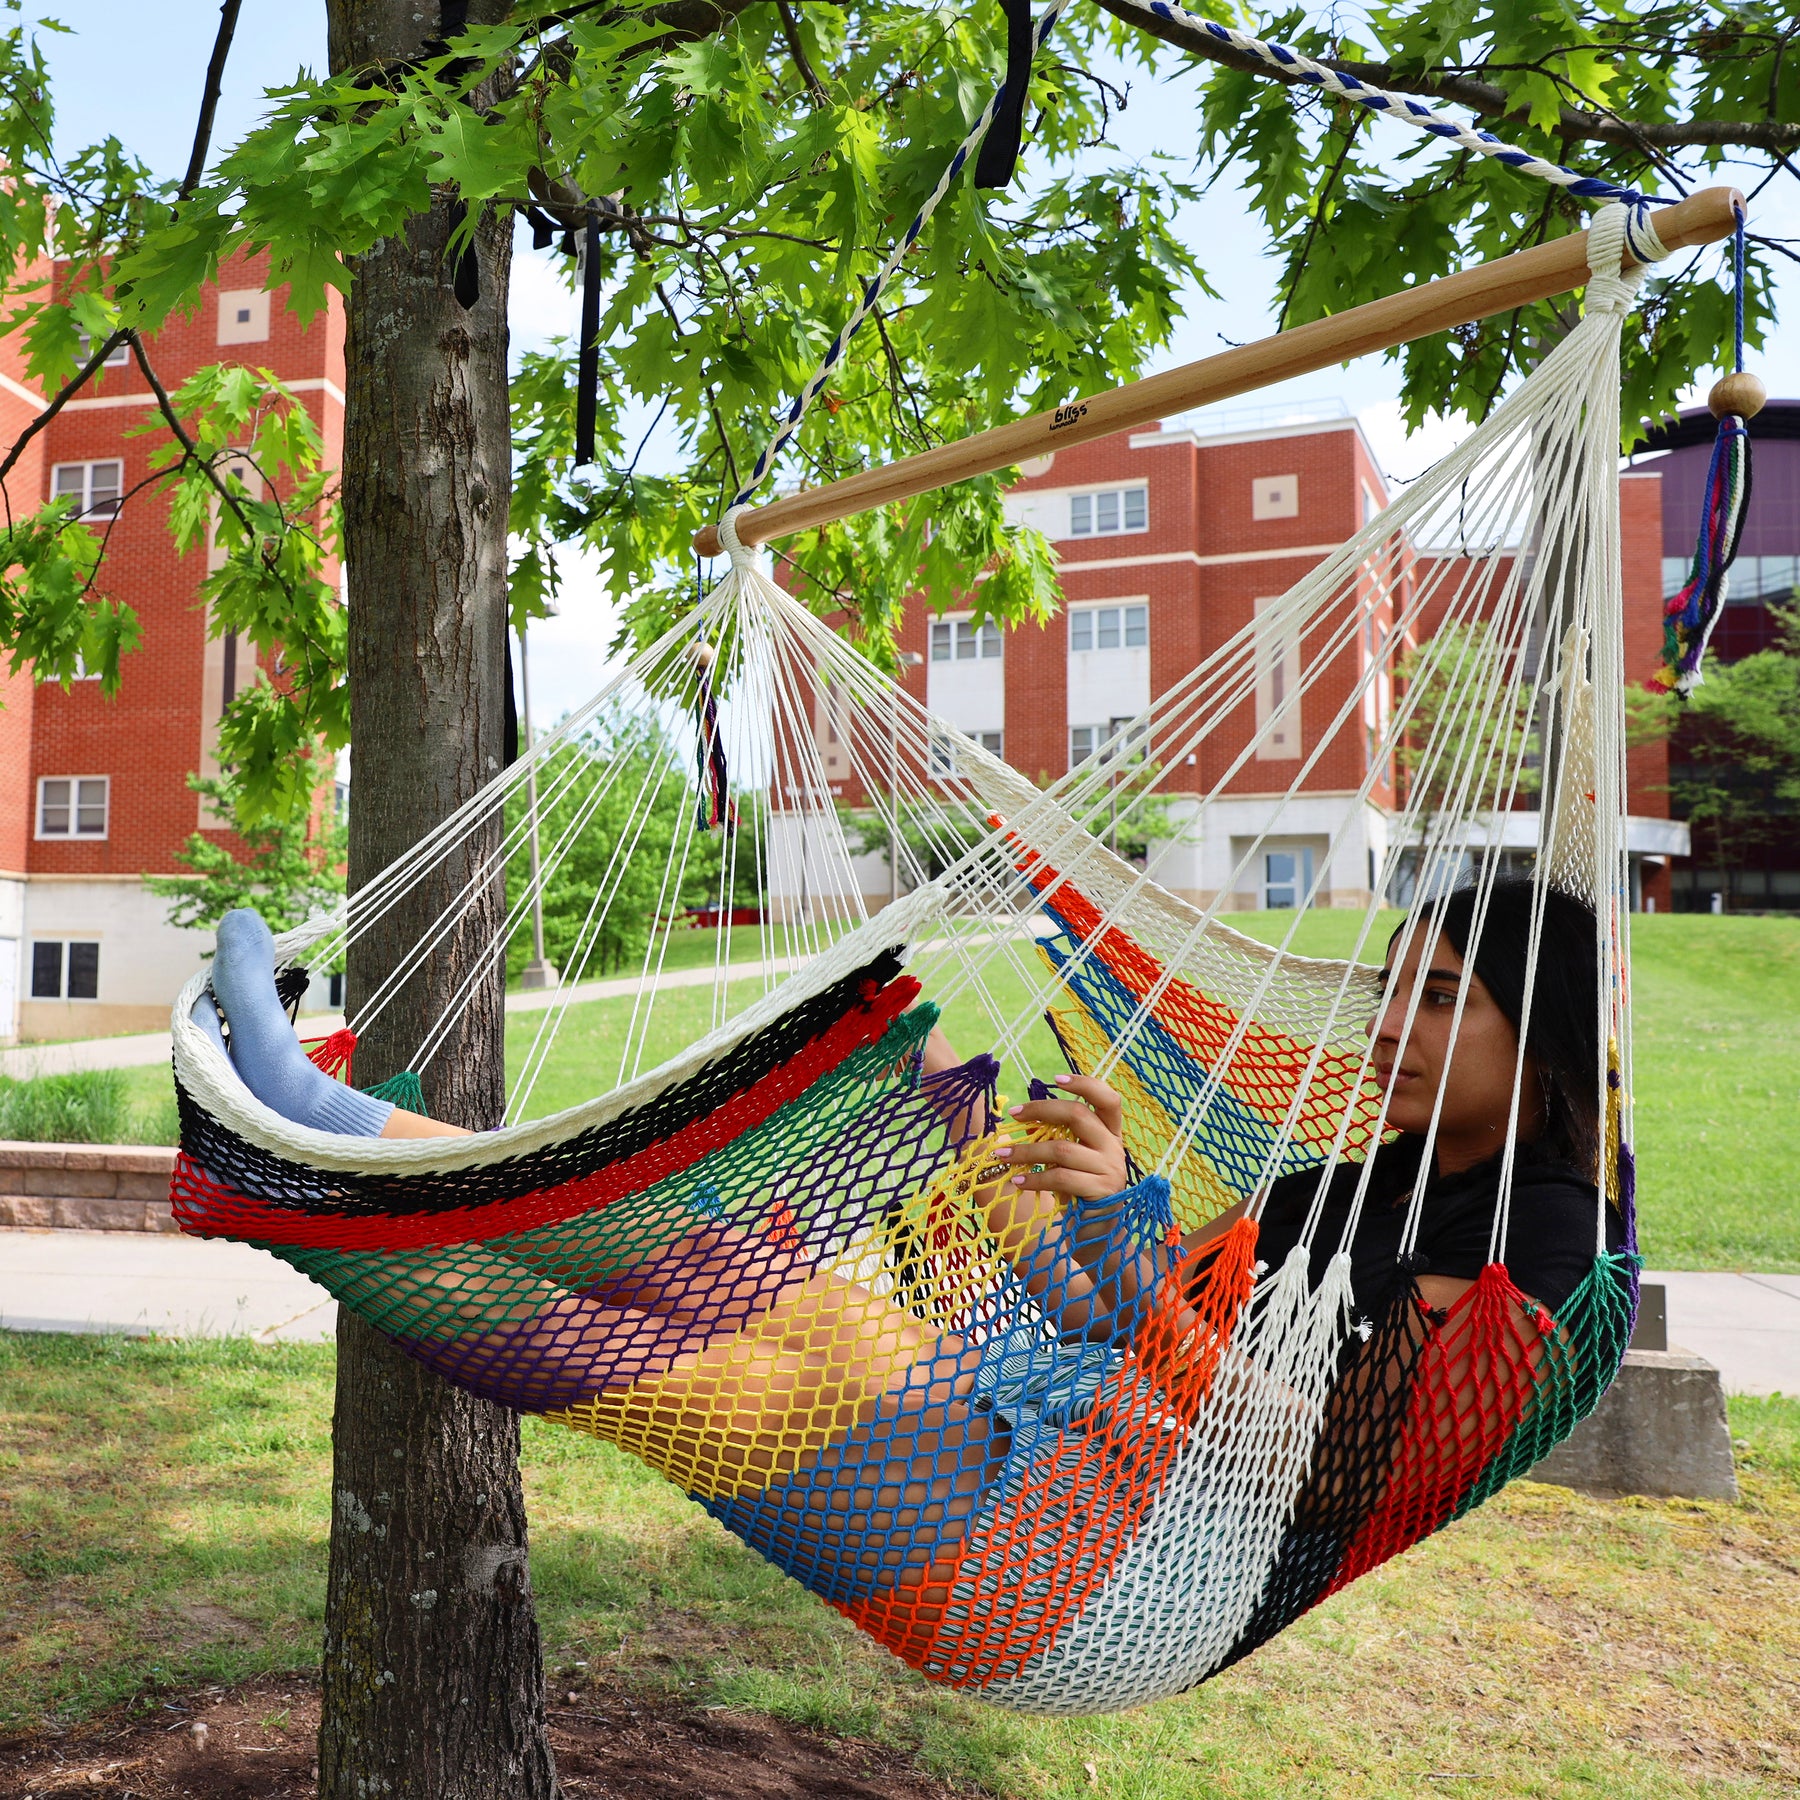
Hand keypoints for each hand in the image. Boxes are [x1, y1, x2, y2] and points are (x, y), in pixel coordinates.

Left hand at [992, 1073, 1128, 1201]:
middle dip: (1041, 1110)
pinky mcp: (1102, 1191)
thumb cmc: (1077, 1191)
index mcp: (1110, 1133)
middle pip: (1078, 1115)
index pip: (1108, 1099)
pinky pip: (1061, 1178)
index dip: (1084, 1084)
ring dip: (1026, 1152)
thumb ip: (1055, 1136)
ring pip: (1061, 1149)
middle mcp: (1114, 1147)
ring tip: (1002, 1156)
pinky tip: (1018, 1181)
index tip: (1055, 1079)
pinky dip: (1035, 1178)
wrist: (1095, 1234)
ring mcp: (1111, 1169)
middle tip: (1013, 1114)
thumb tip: (1022, 1116)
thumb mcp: (1069, 1160)